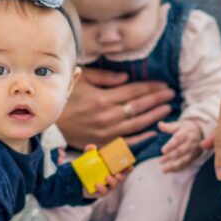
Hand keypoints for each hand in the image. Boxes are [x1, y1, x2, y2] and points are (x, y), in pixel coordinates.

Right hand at [56, 68, 174, 147]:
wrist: (49, 123)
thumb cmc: (66, 97)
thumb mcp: (81, 80)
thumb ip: (104, 77)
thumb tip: (126, 78)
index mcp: (102, 99)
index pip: (133, 92)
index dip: (150, 87)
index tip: (163, 84)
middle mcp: (107, 116)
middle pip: (139, 107)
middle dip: (157, 100)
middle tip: (172, 94)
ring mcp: (106, 132)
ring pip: (137, 124)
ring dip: (155, 116)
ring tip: (167, 109)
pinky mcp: (103, 143)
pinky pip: (127, 142)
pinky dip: (142, 138)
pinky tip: (153, 132)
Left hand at [82, 144, 131, 197]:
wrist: (79, 181)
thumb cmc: (89, 168)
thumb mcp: (89, 159)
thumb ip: (89, 151)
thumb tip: (92, 147)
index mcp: (113, 171)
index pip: (124, 170)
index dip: (129, 168)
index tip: (130, 165)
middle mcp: (113, 179)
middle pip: (121, 179)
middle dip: (122, 177)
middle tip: (117, 174)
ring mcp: (107, 186)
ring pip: (114, 186)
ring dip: (113, 182)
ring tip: (107, 177)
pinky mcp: (100, 192)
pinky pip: (103, 192)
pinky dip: (101, 189)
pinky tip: (97, 184)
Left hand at [158, 120, 202, 172]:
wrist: (201, 133)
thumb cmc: (186, 129)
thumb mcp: (179, 125)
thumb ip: (169, 126)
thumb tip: (160, 124)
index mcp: (186, 133)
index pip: (178, 139)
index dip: (171, 145)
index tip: (162, 150)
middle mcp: (191, 143)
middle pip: (181, 151)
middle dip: (170, 157)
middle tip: (160, 161)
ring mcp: (193, 152)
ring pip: (184, 160)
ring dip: (174, 165)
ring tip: (164, 170)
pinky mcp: (193, 158)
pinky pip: (186, 164)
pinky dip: (178, 169)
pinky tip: (170, 171)